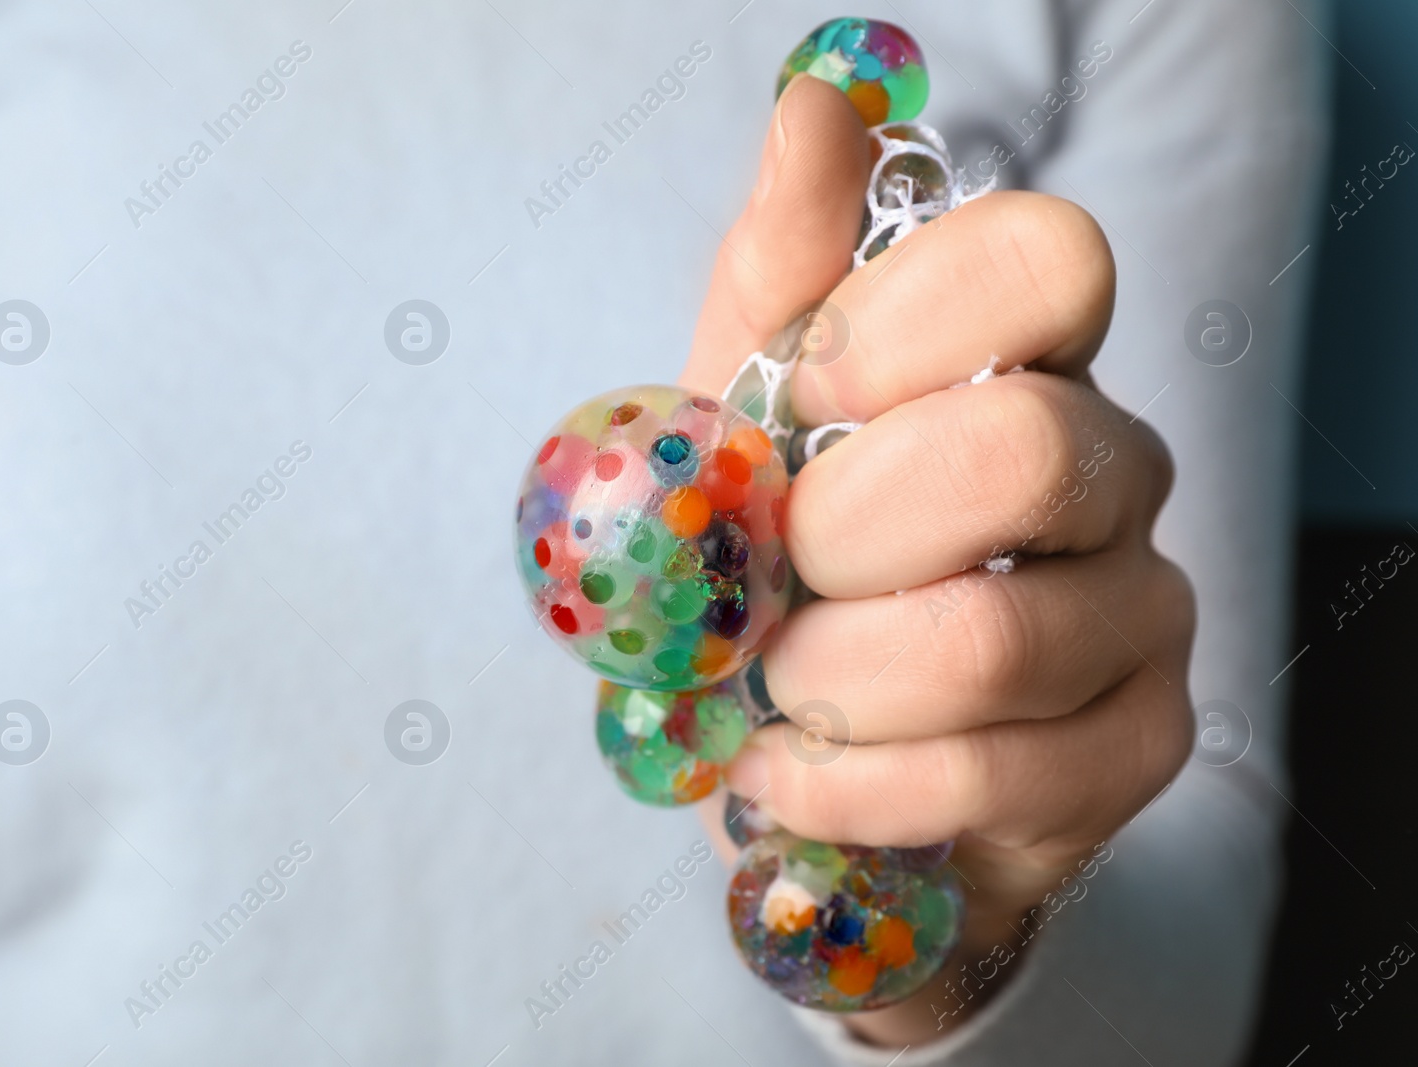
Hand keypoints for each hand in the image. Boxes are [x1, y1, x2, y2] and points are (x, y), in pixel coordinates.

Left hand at [681, 75, 1194, 1044]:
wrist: (794, 737)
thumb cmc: (775, 556)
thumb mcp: (743, 407)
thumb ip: (784, 268)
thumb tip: (817, 102)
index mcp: (1020, 357)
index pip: (1047, 260)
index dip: (896, 330)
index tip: (795, 407)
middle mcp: (1113, 463)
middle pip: (1023, 451)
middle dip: (840, 536)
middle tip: (777, 578)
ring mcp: (1144, 607)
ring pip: (994, 639)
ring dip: (825, 681)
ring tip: (772, 688)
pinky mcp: (1138, 744)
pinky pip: (993, 776)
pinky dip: (849, 785)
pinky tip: (794, 772)